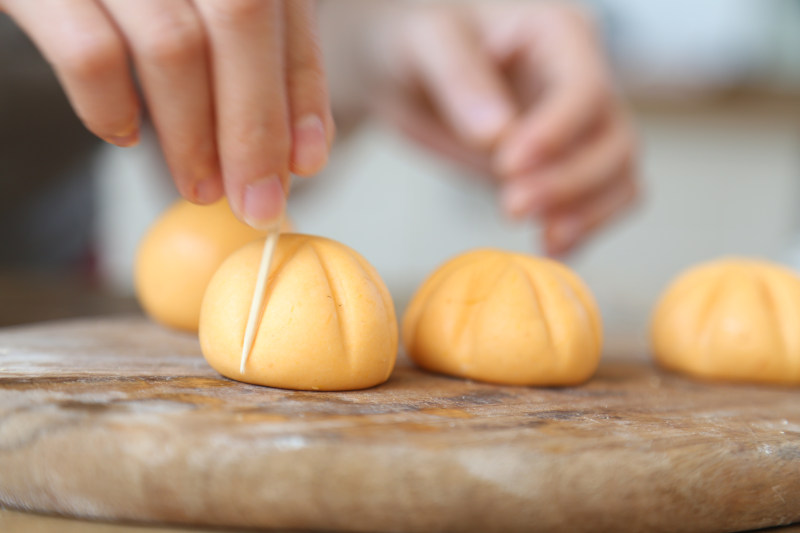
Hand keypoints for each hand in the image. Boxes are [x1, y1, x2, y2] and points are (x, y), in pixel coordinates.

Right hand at [1, 0, 333, 227]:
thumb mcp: (205, 4)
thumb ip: (259, 55)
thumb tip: (302, 154)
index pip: (283, 11)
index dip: (303, 92)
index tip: (307, 163)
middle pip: (241, 20)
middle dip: (255, 128)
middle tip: (259, 205)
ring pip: (173, 45)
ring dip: (194, 137)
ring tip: (203, 188)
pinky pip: (90, 54)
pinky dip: (112, 109)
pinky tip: (123, 135)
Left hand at [363, 1, 636, 255]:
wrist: (409, 75)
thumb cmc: (418, 42)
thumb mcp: (425, 43)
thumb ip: (459, 77)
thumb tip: (497, 134)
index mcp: (559, 34)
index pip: (585, 87)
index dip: (557, 133)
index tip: (507, 165)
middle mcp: (582, 80)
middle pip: (613, 139)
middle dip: (570, 181)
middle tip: (511, 207)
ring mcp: (578, 128)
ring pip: (619, 175)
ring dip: (587, 212)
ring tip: (543, 237)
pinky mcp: (565, 167)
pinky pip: (600, 203)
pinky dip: (585, 230)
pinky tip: (549, 249)